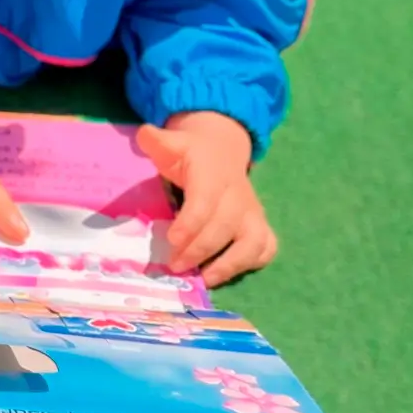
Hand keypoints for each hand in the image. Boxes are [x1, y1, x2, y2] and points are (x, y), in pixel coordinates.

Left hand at [138, 113, 274, 286]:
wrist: (222, 148)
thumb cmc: (191, 152)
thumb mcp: (173, 143)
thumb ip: (159, 142)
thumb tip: (145, 134)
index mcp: (214, 176)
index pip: (205, 202)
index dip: (190, 224)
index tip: (171, 241)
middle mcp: (237, 196)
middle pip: (225, 228)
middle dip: (200, 250)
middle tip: (175, 265)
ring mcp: (252, 212)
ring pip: (254, 242)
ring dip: (230, 264)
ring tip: (204, 279)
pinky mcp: (259, 224)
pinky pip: (267, 247)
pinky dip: (253, 263)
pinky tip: (225, 273)